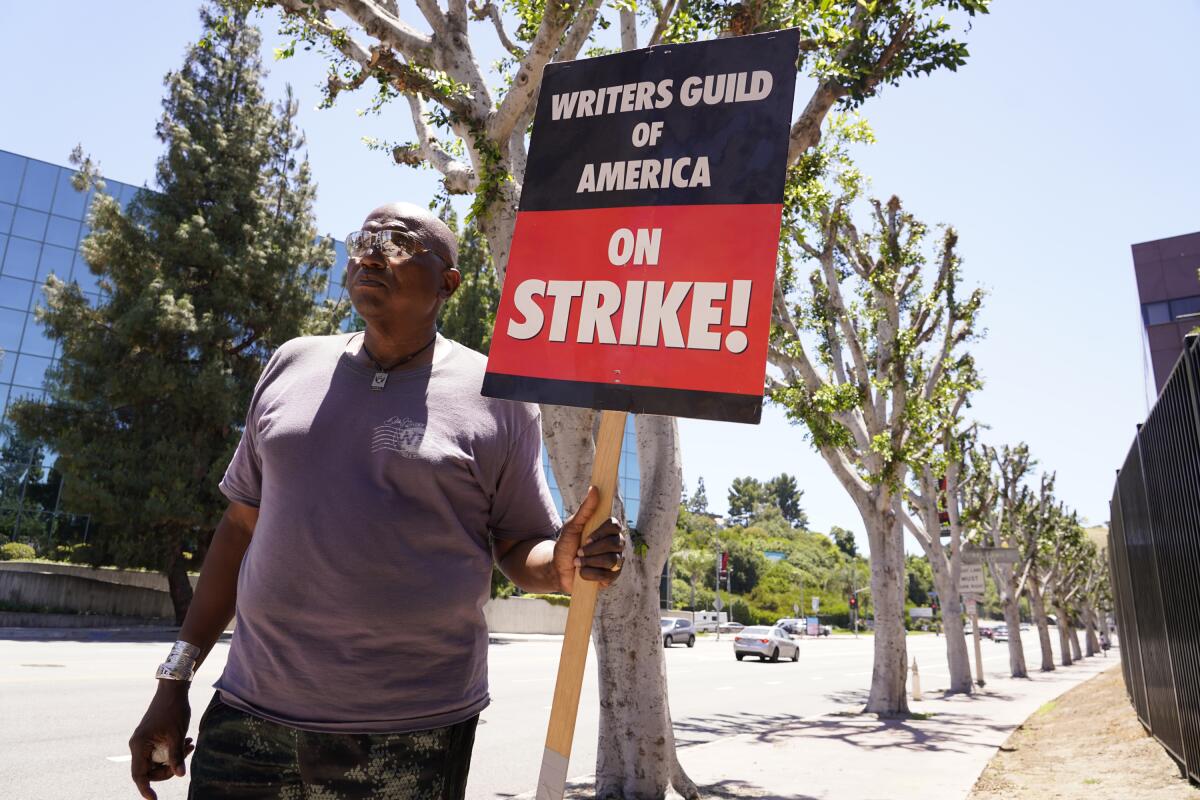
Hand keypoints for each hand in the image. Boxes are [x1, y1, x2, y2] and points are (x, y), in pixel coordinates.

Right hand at [130, 681, 194, 799]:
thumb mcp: (177, 735)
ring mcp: (144, 741)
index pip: (139, 775)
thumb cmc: (173, 710)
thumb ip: (176, 756)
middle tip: (187, 753)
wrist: (173, 690)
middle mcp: (138, 745)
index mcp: (139, 746)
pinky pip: (161, 751)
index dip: (146, 789)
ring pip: (158, 760)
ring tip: (190, 744)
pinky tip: (187, 741)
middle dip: (170, 767)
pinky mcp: (152, 737)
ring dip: (175, 757)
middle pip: (151, 770)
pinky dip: (173, 750)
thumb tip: (179, 775)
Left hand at [554, 485, 626, 593]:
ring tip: (578, 562)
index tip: (586, 538)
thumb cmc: (566, 545)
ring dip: (590, 562)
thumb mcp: (572, 525)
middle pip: (614, 544)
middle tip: (579, 552)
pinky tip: (582, 572)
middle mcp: (616, 544)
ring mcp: (616, 561)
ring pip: (611, 561)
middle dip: (592, 550)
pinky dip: (591, 574)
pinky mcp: (611, 577)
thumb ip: (585, 509)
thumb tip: (594, 488)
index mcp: (608, 530)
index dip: (601, 533)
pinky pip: (607, 576)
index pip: (615, 525)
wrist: (558, 569)